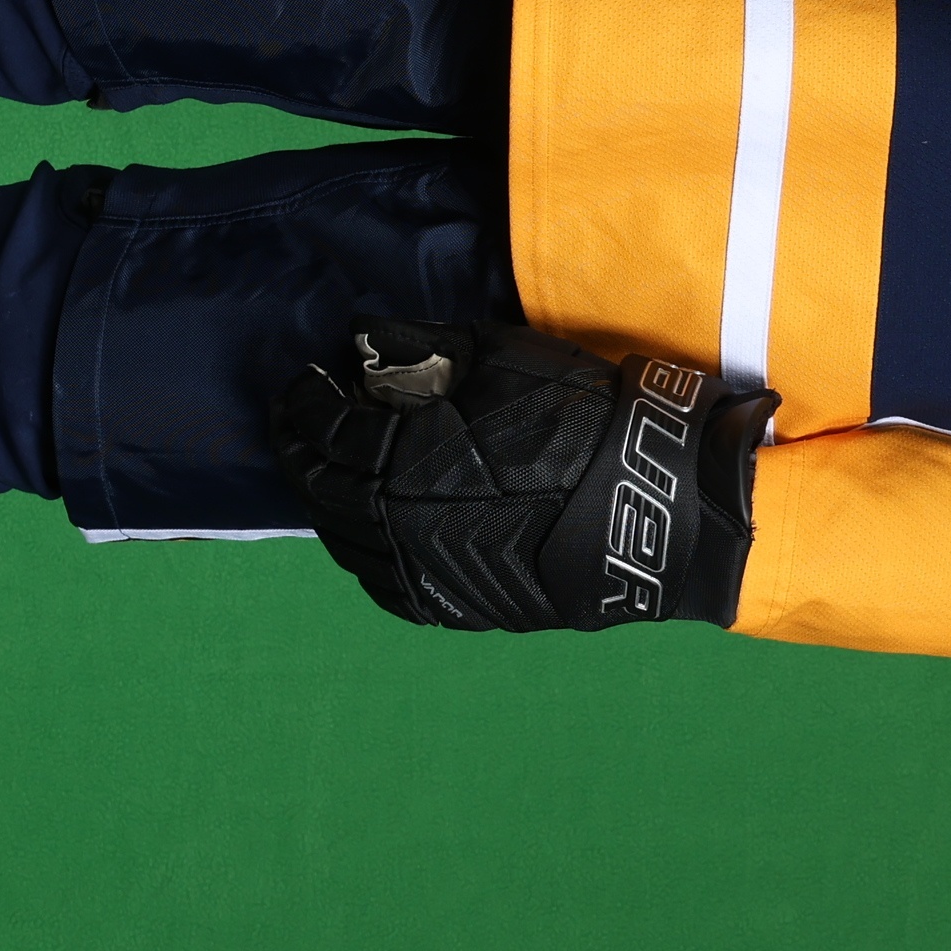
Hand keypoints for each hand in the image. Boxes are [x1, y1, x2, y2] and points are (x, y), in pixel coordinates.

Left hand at [271, 319, 771, 631]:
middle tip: (301, 425)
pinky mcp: (454, 606)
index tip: (308, 378)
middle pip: (323, 488)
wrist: (649, 508)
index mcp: (401, 459)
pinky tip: (371, 529)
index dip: (308, 400)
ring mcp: (424, 572)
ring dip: (328, 501)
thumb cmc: (579, 419)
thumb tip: (363, 343)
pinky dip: (363, 551)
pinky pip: (385, 583)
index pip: (327, 428)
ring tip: (332, 471)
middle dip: (305, 451)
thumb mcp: (502, 358)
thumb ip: (423, 350)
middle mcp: (396, 522)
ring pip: (346, 541)